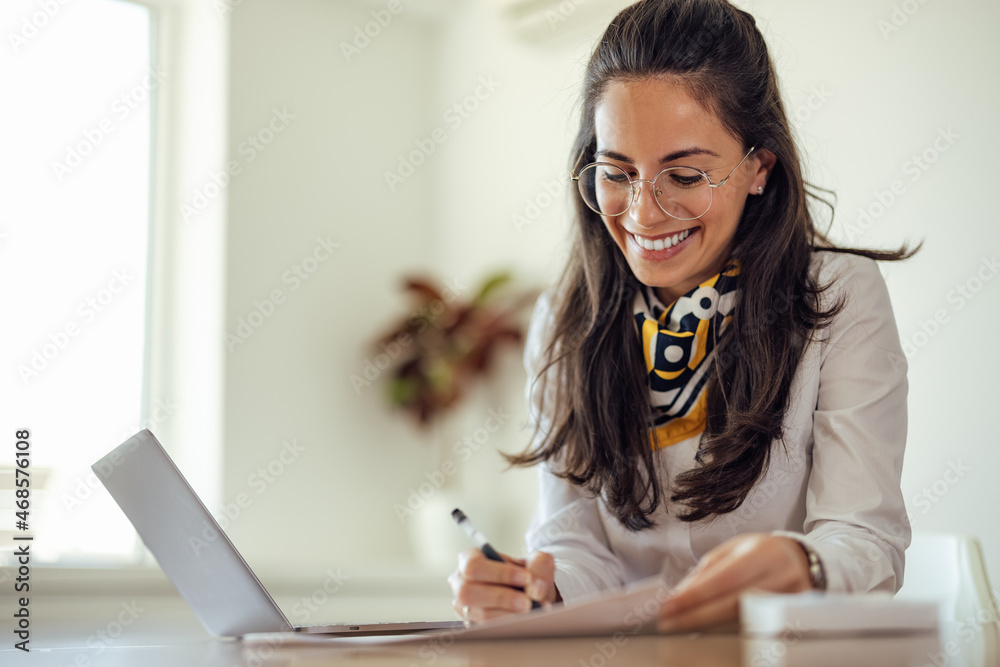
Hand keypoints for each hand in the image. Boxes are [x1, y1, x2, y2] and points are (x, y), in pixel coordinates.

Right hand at [448, 548, 559, 623]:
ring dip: (507, 614)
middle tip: (526, 601)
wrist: (529, 592)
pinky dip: (508, 625)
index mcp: (470, 559)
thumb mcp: (536, 561)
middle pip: (469, 592)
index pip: (474, 565)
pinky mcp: (473, 624)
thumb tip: (535, 588)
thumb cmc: (525, 573)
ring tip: (529, 610)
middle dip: (502, 597)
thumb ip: (539, 566)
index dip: (500, 573)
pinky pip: (487, 628)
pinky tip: (523, 620)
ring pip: (479, 613)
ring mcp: (464, 606)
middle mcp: (461, 582)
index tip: (526, 578)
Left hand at [658, 533, 812, 632]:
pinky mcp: (797, 619)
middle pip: (734, 605)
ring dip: (710, 626)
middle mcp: (780, 577)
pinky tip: (712, 633)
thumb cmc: (761, 552)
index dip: (695, 595)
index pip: (724, 579)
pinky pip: (758, 630)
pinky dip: (731, 632)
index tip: (669, 605)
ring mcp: (792, 600)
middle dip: (697, 616)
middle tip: (669, 622)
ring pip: (745, 621)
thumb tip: (680, 594)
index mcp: (762, 554)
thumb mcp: (733, 550)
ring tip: (683, 627)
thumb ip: (707, 570)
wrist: (800, 560)